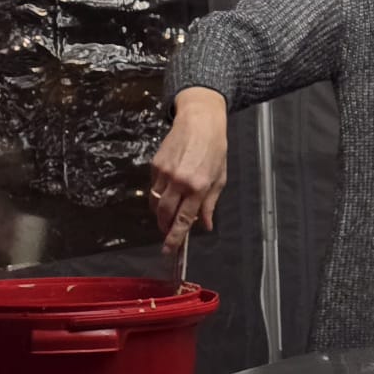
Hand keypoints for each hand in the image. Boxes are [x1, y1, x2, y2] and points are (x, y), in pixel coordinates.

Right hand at [150, 87, 228, 254]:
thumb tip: (204, 225)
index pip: (183, 219)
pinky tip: (167, 192)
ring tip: (169, 214)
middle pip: (164, 214)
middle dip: (164, 227)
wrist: (199, 122)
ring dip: (160, 213)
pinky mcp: (154, 165)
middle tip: (168, 233)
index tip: (169, 251)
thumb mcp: (220, 178)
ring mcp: (164, 173)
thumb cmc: (215, 150)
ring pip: (155, 203)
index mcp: (199, 187)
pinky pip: (153, 188)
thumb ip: (210, 204)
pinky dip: (158, 195)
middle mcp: (179, 181)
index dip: (175, 238)